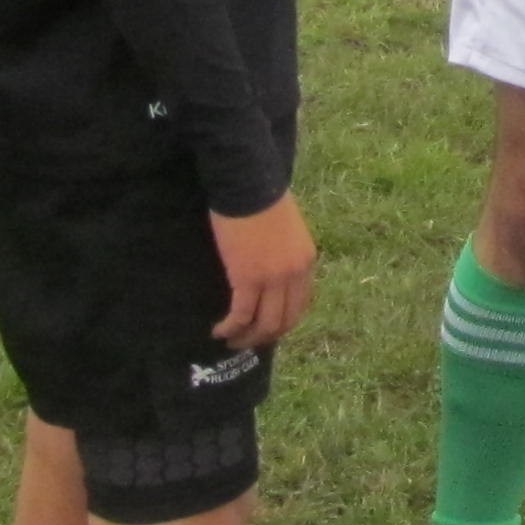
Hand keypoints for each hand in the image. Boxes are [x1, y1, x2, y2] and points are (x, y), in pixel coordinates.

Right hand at [207, 193, 316, 347]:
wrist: (248, 183)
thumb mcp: (286, 228)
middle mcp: (294, 274)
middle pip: (283, 320)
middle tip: (246, 341)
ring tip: (229, 341)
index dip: (282, 322)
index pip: (300, 305)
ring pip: (263, 324)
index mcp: (306, 261)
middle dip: (264, 336)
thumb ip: (283, 251)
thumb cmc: (261, 197)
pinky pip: (241, 315)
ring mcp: (273, 278)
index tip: (266, 328)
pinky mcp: (248, 278)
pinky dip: (230, 327)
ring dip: (246, 338)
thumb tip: (269, 267)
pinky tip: (218, 330)